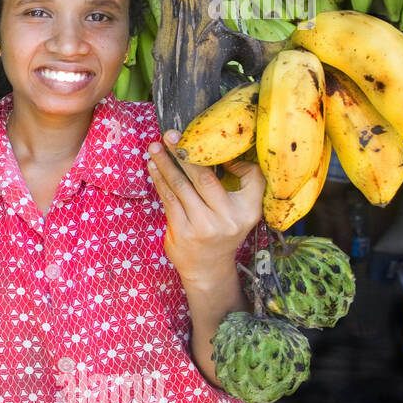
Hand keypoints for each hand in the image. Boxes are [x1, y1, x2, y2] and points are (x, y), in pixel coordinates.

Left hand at [146, 130, 263, 288]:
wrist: (209, 268)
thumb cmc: (223, 230)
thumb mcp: (243, 210)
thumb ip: (243, 183)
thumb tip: (223, 151)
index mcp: (248, 210)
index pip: (249, 177)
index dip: (229, 157)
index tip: (206, 141)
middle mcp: (227, 218)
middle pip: (204, 177)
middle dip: (184, 153)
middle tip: (169, 135)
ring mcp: (203, 226)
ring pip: (181, 186)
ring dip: (165, 163)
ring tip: (155, 147)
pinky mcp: (182, 231)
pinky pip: (168, 198)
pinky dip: (159, 179)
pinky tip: (153, 166)